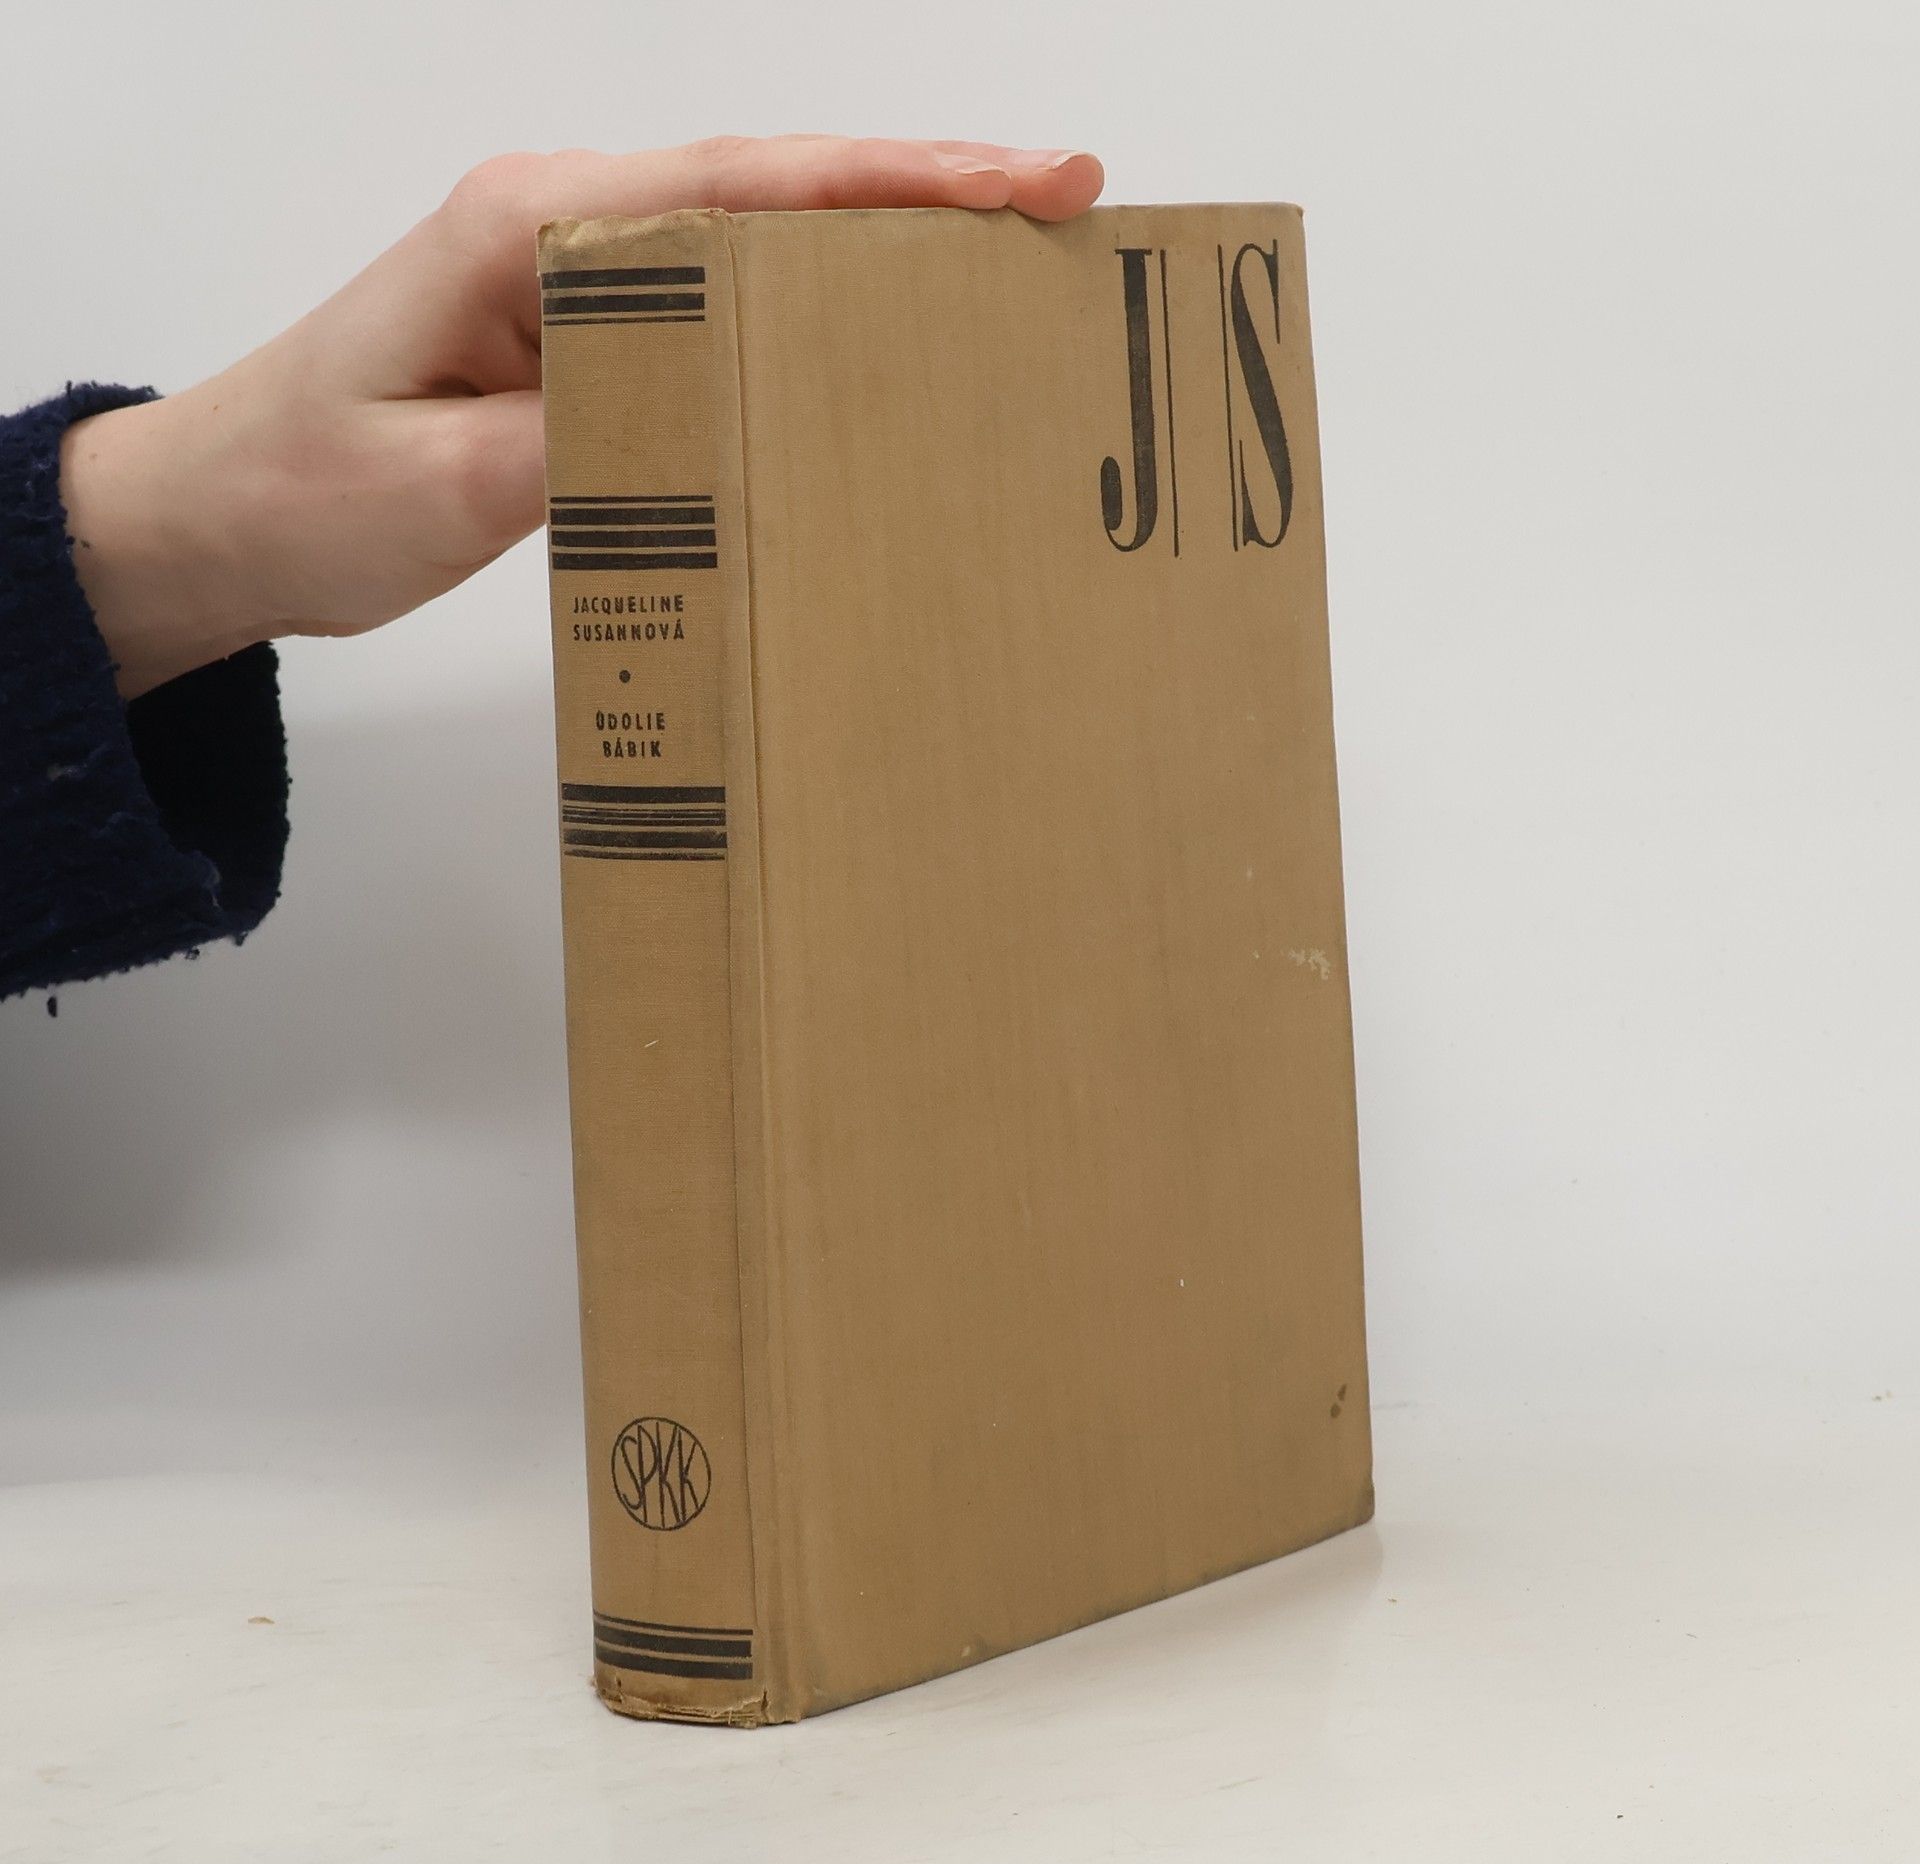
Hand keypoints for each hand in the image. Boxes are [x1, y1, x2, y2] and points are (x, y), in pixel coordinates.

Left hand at [60, 136, 1103, 697]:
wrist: (217, 515)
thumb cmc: (300, 487)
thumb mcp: (435, 481)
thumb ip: (582, 442)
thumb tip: (722, 416)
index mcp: (532, 225)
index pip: (748, 186)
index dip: (896, 184)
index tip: (1022, 185)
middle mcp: (568, 226)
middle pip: (781, 192)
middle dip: (929, 197)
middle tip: (1066, 216)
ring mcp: (580, 277)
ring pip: (764, 244)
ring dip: (887, 252)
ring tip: (1013, 276)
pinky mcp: (588, 339)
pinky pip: (727, 309)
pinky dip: (819, 315)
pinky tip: (884, 348)